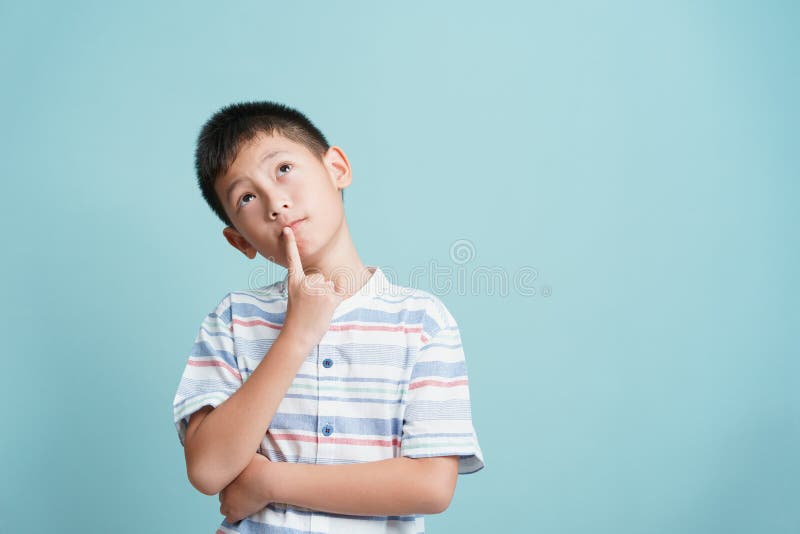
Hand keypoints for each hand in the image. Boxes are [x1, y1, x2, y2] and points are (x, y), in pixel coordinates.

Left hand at [219, 453, 272, 523]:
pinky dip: (235, 516)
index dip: (231, 483)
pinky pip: (230, 518)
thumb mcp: (249, 454)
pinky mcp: (236, 513)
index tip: (239, 482)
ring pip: (223, 508)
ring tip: (241, 503)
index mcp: (225, 477)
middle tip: (242, 491)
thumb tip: (242, 447)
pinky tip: (242, 512)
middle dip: (230, 493)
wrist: (266, 479)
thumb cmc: (260, 465)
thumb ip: (242, 454)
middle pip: (222, 495)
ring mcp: (228, 502)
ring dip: (230, 505)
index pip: (223, 483)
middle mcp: (223, 490)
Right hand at [280, 226, 345, 346]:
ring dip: (327, 297)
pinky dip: (337, 299)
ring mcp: (318, 289)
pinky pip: (340, 292)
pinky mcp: (330, 297)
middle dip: (320, 291)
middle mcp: (306, 282)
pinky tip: (326, 309)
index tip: (287, 229)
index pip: (292, 259)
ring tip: (316, 310)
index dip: (290, 243)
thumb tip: (327, 281)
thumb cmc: (297, 320)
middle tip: (310, 307)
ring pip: (330, 285)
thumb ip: (307, 286)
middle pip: (321, 278)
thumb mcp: (296, 298)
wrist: (297, 336)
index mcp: (294, 282)